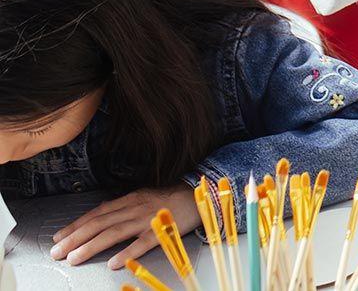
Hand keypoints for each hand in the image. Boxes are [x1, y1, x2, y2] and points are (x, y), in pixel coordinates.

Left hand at [50, 185, 199, 269]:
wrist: (201, 194)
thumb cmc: (171, 197)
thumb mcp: (144, 196)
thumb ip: (122, 205)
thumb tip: (100, 212)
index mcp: (130, 199)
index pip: (96, 213)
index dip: (75, 226)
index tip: (58, 237)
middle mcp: (135, 207)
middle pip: (99, 223)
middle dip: (75, 238)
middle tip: (58, 252)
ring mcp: (148, 218)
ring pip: (114, 232)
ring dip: (92, 246)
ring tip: (75, 258)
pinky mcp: (162, 230)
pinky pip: (142, 243)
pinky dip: (127, 252)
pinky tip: (113, 262)